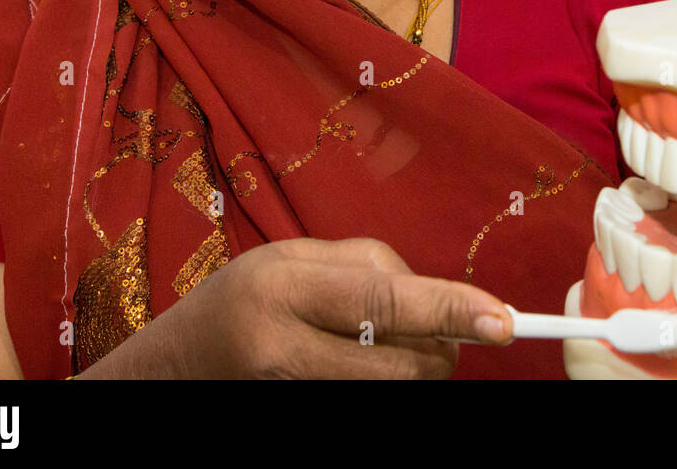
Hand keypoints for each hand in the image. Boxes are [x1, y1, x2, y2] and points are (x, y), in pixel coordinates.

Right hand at [79, 237, 512, 378]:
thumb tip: (446, 298)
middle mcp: (284, 350)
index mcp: (281, 289)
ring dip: (412, 369)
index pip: (384, 302)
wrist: (172, 372)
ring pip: (397, 391)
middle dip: (439, 349)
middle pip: (404, 365)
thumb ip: (367, 268)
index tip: (504, 321)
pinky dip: (387, 383)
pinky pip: (376, 404)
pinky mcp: (307, 418)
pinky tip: (356, 367)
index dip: (450, 311)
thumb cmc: (239, 301)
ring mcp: (293, 395)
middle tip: (430, 331)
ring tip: (370, 345)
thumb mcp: (289, 258)